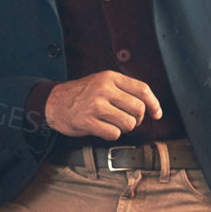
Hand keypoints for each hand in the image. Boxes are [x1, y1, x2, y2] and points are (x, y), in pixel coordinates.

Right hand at [44, 71, 162, 138]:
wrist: (53, 102)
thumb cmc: (81, 94)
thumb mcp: (101, 82)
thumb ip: (123, 90)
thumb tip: (150, 107)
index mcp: (110, 77)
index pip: (142, 89)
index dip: (154, 104)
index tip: (157, 114)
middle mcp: (103, 89)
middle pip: (138, 109)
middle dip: (137, 119)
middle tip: (127, 120)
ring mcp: (95, 105)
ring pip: (128, 123)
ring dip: (124, 128)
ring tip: (113, 124)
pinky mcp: (88, 121)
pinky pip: (114, 134)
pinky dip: (112, 135)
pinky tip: (103, 129)